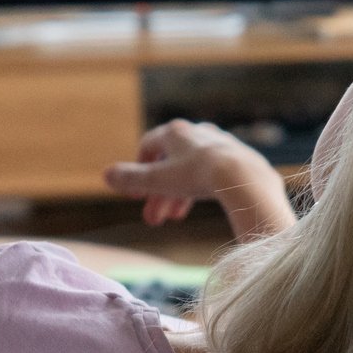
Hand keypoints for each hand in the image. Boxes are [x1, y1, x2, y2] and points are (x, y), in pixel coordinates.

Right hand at [104, 119, 295, 238]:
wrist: (245, 179)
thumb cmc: (198, 176)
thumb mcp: (158, 180)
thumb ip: (131, 178)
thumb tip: (107, 175)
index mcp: (176, 132)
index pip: (149, 145)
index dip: (138, 169)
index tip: (135, 194)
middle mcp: (199, 132)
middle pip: (170, 164)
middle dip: (158, 194)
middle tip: (153, 220)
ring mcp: (221, 144)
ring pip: (192, 170)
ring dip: (178, 195)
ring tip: (174, 218)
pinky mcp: (239, 158)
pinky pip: (214, 173)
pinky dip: (201, 189)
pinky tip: (200, 205)